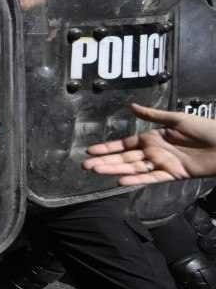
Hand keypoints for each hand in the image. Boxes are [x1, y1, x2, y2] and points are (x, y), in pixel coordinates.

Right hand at [81, 104, 215, 184]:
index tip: (90, 150)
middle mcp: (154, 152)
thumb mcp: (177, 119)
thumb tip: (131, 106)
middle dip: (104, 161)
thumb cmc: (205, 128)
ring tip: (96, 171)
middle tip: (85, 166)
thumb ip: (152, 115)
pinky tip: (121, 181)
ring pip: (133, 169)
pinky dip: (136, 180)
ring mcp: (162, 164)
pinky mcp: (173, 174)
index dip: (107, 147)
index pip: (124, 144)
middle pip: (124, 158)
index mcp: (152, 138)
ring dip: (114, 170)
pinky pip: (151, 178)